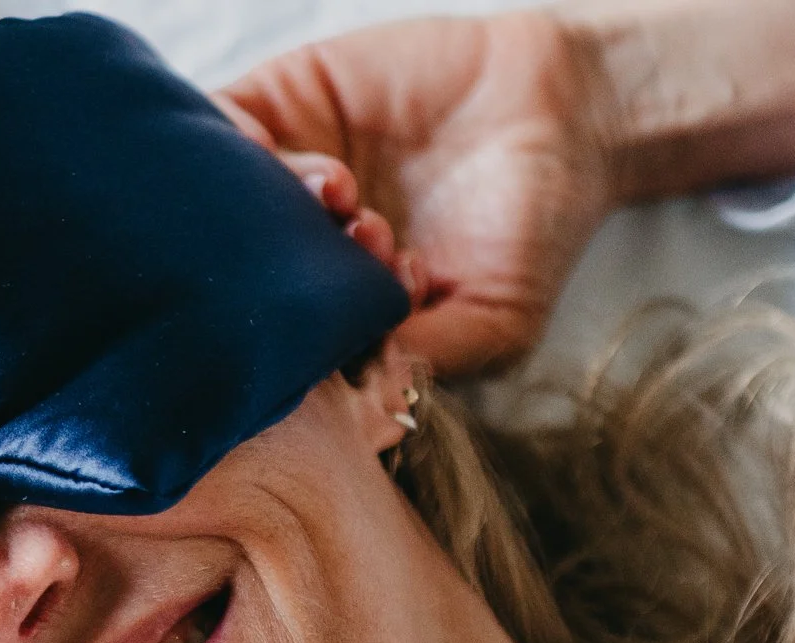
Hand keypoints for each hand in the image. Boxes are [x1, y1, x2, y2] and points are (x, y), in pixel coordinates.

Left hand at [221, 10, 615, 375]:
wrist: (572, 110)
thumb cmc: (531, 231)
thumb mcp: (488, 324)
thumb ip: (417, 356)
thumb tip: (347, 388)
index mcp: (330, 304)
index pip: (266, 337)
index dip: (286, 348)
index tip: (335, 347)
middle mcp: (297, 245)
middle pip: (228, 272)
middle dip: (278, 281)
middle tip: (352, 265)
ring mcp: (285, 172)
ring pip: (222, 203)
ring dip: (276, 216)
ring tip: (349, 208)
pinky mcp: (285, 103)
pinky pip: (226, 128)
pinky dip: (256, 156)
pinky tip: (327, 178)